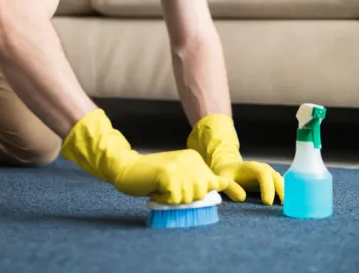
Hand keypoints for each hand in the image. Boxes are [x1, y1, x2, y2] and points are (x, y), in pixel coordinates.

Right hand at [60, 108, 229, 203]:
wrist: (126, 168)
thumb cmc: (152, 176)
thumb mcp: (180, 175)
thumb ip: (199, 180)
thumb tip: (225, 185)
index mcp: (195, 158)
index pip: (216, 181)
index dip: (220, 190)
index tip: (231, 197)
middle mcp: (190, 160)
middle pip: (201, 194)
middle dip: (186, 198)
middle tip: (170, 190)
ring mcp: (179, 166)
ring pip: (187, 199)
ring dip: (172, 199)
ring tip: (161, 188)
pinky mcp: (167, 175)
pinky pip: (173, 200)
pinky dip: (162, 200)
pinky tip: (155, 190)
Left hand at [187, 114, 283, 205]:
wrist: (230, 168)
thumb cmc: (227, 174)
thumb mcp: (224, 179)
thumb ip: (230, 187)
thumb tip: (242, 198)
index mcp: (253, 167)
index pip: (264, 174)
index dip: (267, 187)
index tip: (267, 203)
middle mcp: (265, 170)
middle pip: (277, 178)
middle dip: (281, 192)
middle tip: (283, 207)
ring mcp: (271, 175)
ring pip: (282, 183)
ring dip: (286, 194)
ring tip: (288, 209)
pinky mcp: (273, 182)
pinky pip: (282, 188)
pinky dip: (286, 196)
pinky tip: (288, 207)